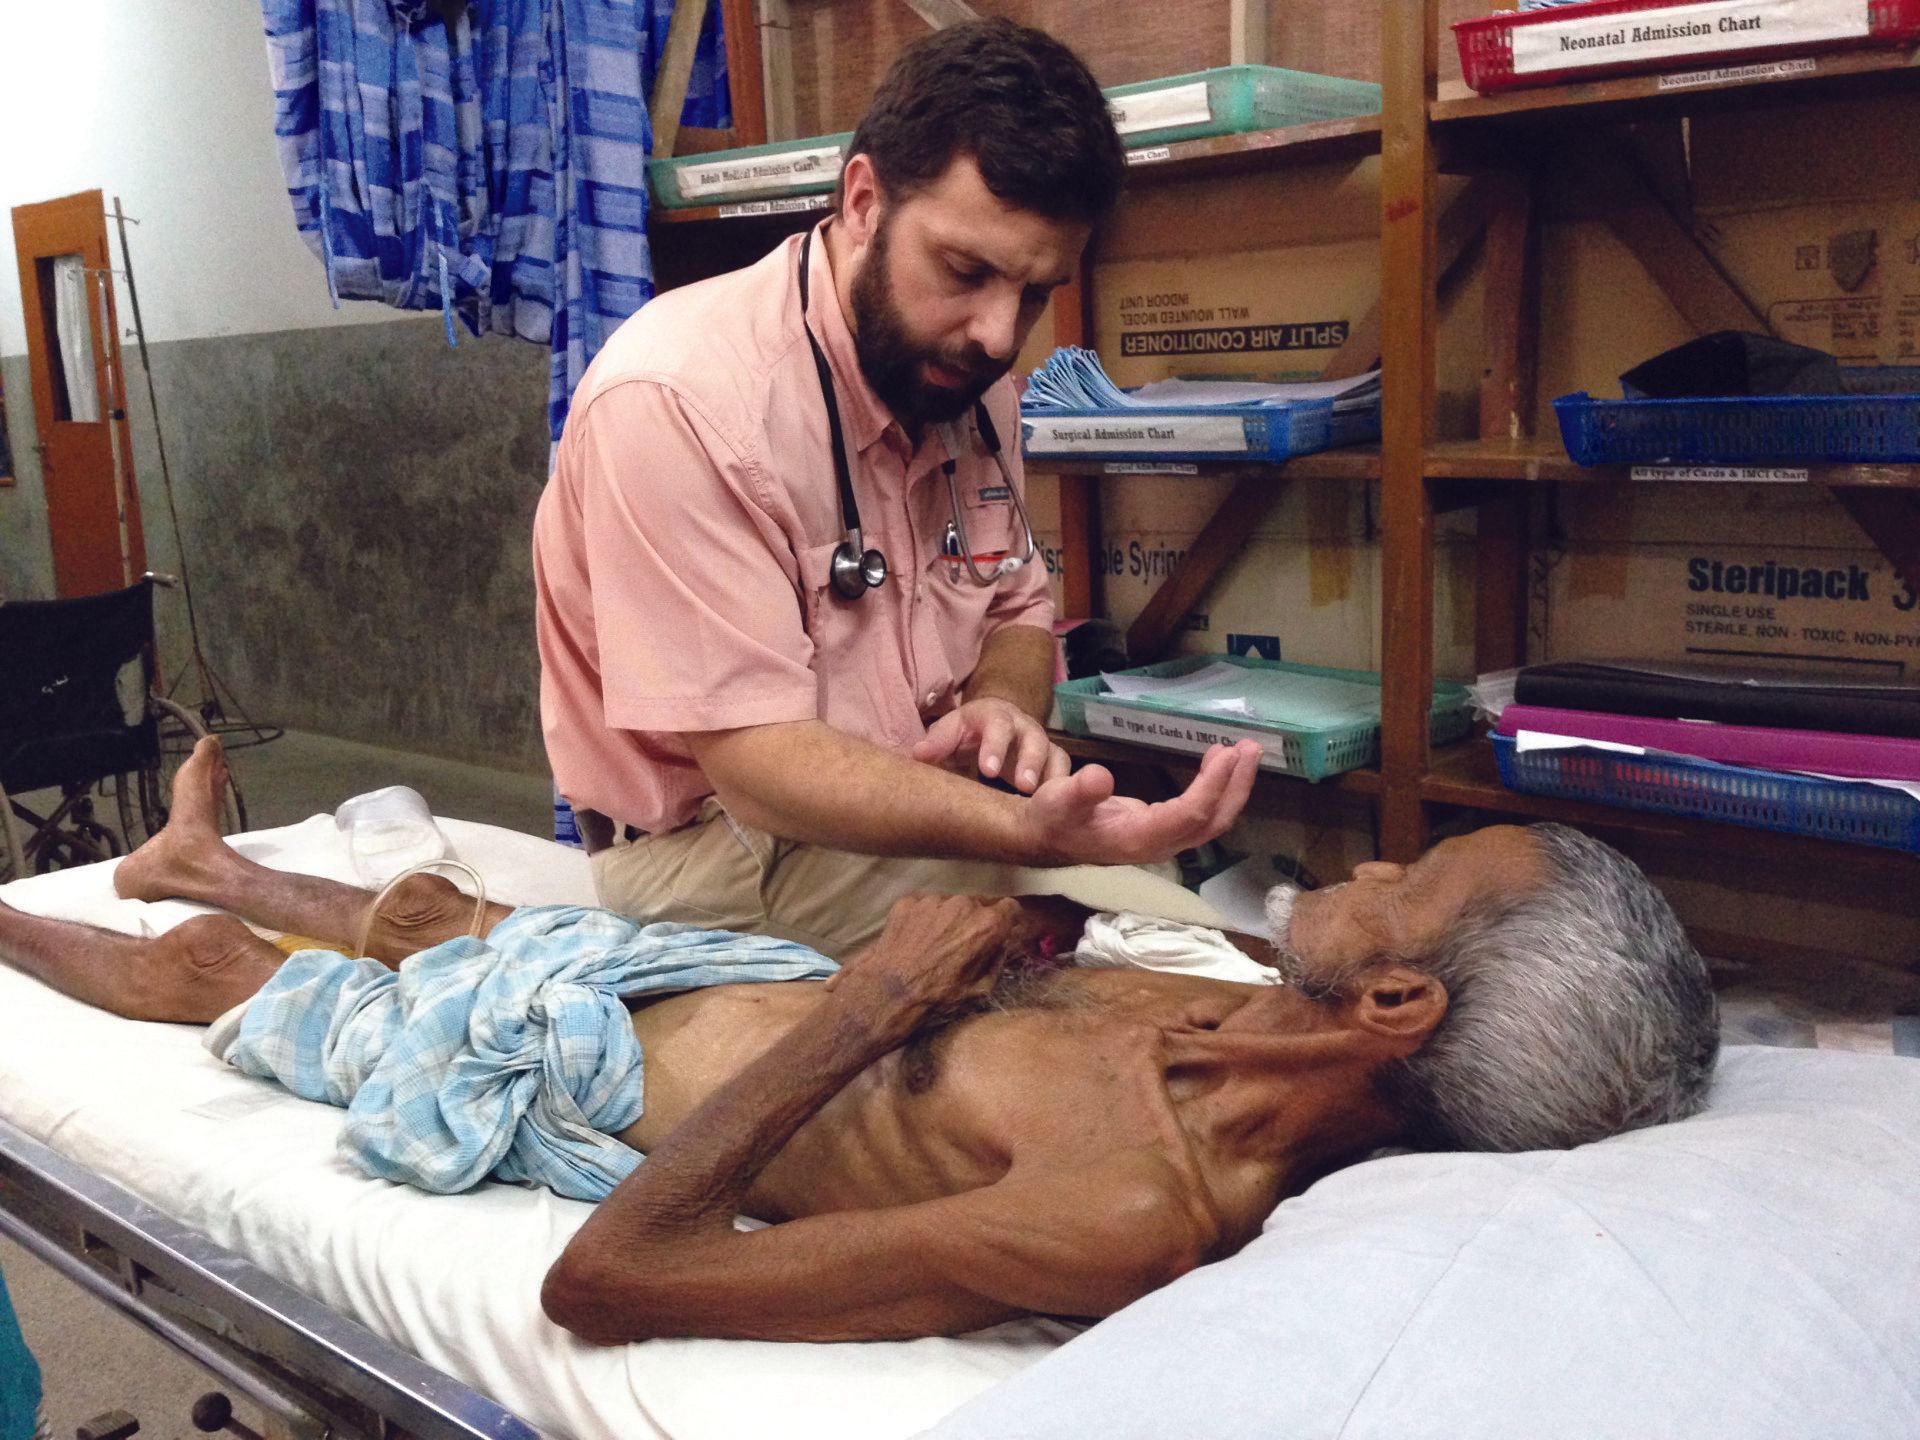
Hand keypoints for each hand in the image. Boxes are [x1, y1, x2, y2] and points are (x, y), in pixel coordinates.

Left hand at [825, 894, 1021, 1028]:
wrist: (888, 994)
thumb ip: (998, 957)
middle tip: (960, 944)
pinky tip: (915, 940)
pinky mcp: (908, 902)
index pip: (1010, 908)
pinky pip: (923, 905)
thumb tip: (1004, 941)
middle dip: (973, 920)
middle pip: (977, 904)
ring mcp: (933, 900)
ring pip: (949, 903)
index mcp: (987, 925)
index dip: (1005, 920)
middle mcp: (963, 904)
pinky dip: (922, 918)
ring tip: (933, 944)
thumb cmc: (939, 998)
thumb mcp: (981, 988)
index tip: (997, 930)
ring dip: (947, 918)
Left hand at [912, 698, 1069, 794]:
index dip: (995, 747)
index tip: (987, 772)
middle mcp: (1023, 727)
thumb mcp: (950, 731)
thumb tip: (919, 755)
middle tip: (1024, 787)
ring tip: (1046, 802)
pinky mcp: (1052, 762)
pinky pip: (1063, 773)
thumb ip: (937, 742)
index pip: (998, 726)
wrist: (994, 723)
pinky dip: (1064, 790)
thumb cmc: (967, 732)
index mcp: (995, 717)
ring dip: (1051, 779)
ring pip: (1055, 756)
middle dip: (1030, 762)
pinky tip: (1058, 811)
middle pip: (1033, 740)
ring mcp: (1041, 744)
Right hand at [1017, 740, 1261, 866]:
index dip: (1211, 785)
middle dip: (1236, 786)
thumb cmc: (1054, 819)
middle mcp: (1160, 844)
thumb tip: (1099, 777)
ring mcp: (1164, 840)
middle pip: (1212, 822)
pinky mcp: (1164, 831)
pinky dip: (1217, 789)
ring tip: (1243, 751)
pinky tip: (1218, 763)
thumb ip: (1079, 790)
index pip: (1188, 815)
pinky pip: (1201, 814)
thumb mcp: (1058, 800)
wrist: (1048, 839)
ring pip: (1212, 821)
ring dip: (1232, 787)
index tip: (1226, 753)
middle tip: (1250, 748)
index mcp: (1139, 839)